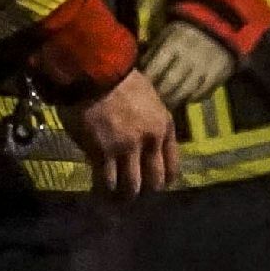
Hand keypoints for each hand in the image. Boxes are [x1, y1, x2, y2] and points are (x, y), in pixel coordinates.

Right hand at [67, 68, 178, 197]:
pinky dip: (104, 189)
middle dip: (146, 190)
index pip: (172, 164)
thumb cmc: (120, 78)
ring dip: (125, 194)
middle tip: (136, 194)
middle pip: (154, 179)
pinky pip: (107, 180)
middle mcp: (150, 141)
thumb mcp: (149, 97)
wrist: (96, 72)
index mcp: (164, 126)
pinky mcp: (103, 153)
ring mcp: (126, 149)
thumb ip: (151, 120)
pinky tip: (100, 191)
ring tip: (117, 199)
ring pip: (131, 185)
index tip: (159, 186)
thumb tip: (146, 137)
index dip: (165, 179)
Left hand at [136, 19, 238, 109]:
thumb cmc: (186, 33)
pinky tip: (187, 99)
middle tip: (154, 101)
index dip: (147, 81)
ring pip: (187, 90)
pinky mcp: (219, 73)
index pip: (155, 68)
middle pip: (171, 82)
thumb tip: (140, 68)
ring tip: (168, 104)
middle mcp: (190, 55)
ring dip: (175, 100)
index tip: (141, 88)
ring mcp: (206, 66)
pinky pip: (203, 92)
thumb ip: (153, 50)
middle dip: (160, 94)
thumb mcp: (167, 33)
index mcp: (174, 43)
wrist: (220, 27)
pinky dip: (193, 98)